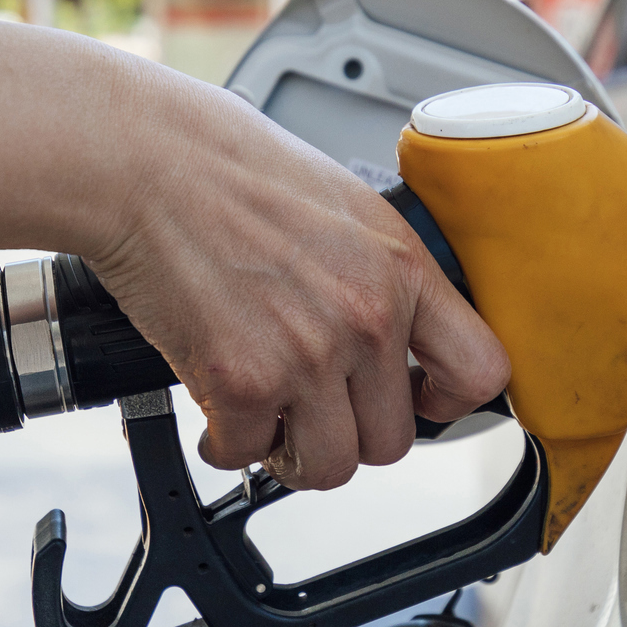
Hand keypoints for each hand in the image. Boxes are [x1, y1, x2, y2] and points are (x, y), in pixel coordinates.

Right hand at [81, 70, 509, 490]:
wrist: (145, 160)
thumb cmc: (227, 166)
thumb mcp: (344, 205)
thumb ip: (378, 272)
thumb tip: (393, 329)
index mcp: (402, 266)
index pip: (481, 370)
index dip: (449, 401)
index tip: (420, 399)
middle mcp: (368, 316)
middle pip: (394, 440)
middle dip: (348, 432)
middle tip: (310, 407)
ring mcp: (309, 354)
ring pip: (330, 465)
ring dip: (292, 452)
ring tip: (266, 418)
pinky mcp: (242, 382)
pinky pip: (247, 455)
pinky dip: (227, 443)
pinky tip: (217, 411)